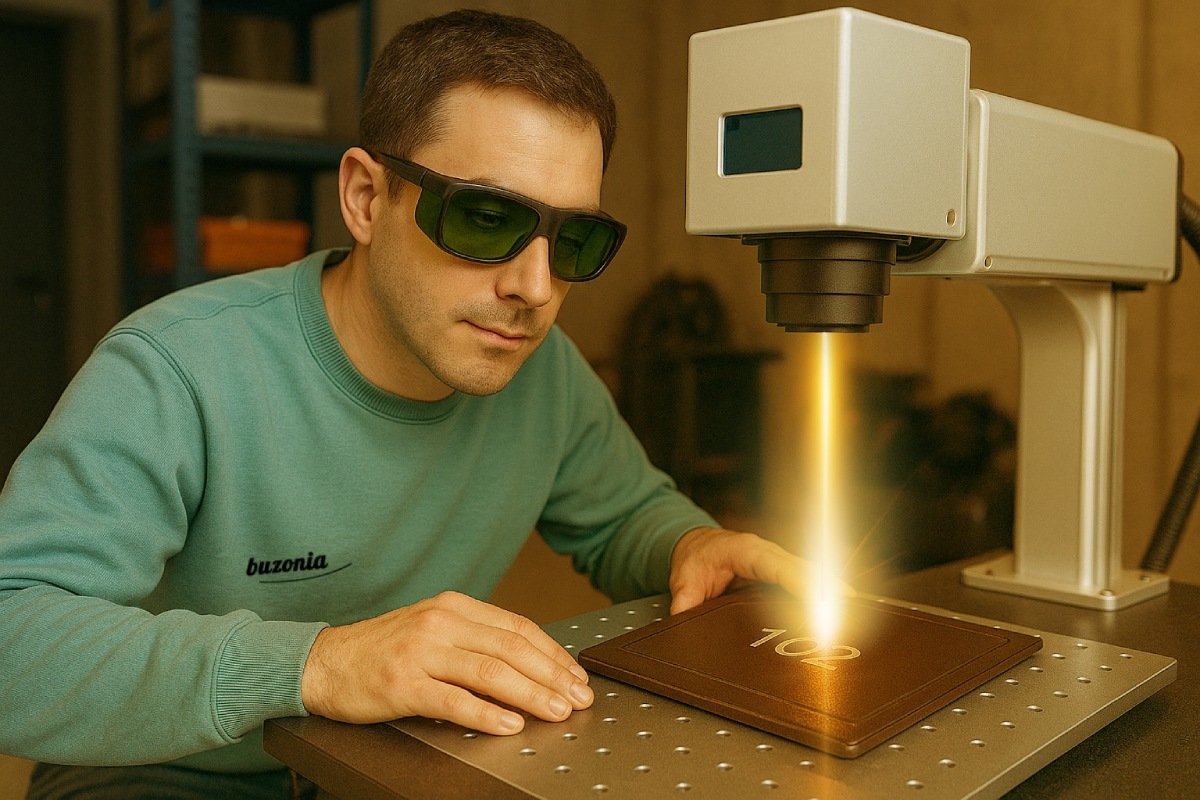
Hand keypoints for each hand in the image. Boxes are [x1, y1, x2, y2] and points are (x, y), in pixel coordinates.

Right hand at [300, 591, 593, 734]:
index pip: (518, 627)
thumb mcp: (433, 629)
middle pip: (511, 649)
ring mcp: (421, 652)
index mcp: (453, 606)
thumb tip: (531, 662)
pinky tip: (510, 724)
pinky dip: (487, 713)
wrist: (325, 662)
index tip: (576, 676)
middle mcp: (440, 622)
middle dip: (552, 676)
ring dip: (531, 695)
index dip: (553, 653)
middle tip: (578, 698)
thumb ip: (475, 638)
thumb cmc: (383, 650)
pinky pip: (454, 700)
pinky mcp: (403, 684)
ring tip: (556, 712)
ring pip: (490, 672)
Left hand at [668, 527, 848, 613]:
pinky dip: (822, 590)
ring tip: (854, 606)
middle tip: (850, 602)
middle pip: (801, 567)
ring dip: (829, 588)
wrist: (697, 545)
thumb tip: (681, 621)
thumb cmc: (694, 558)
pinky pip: (804, 578)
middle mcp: (766, 552)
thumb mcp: (683, 579)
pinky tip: (839, 606)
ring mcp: (776, 560)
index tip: (819, 594)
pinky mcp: (781, 570)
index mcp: (745, 550)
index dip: (799, 580)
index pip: (777, 566)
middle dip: (825, 584)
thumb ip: (684, 601)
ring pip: (808, 572)